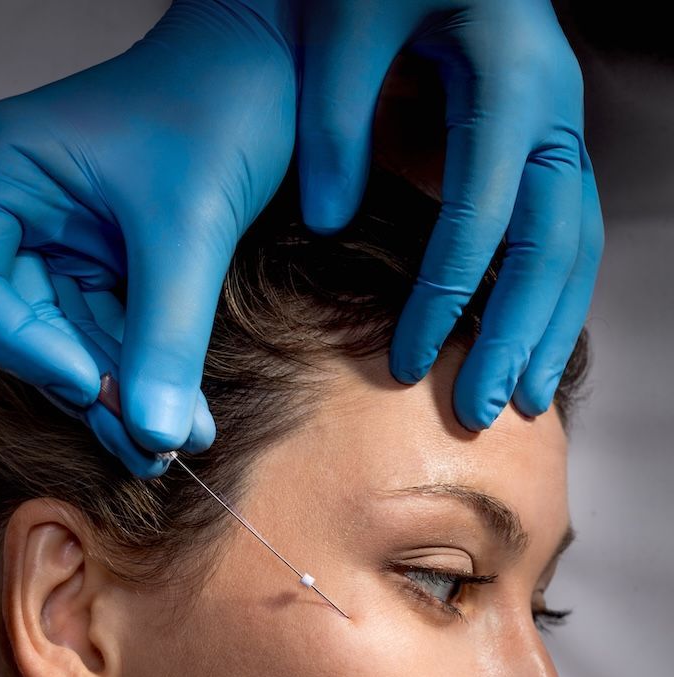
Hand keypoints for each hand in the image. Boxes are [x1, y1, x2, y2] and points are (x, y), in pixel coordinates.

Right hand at [0, 1, 297, 473]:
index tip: (94, 381)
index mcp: (0, 172)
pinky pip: (107, 340)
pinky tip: (178, 420)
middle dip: (88, 390)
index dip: (21, 347)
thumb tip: (155, 435)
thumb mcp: (189, 227)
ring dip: (121, 400)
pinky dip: (142, 380)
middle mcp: (14, 212)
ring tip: (173, 444)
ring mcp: (55, 243)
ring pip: (67, 347)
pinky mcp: (100, 268)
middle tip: (149, 446)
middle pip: (19, 332)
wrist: (268, 69)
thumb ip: (168, 336)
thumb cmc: (217, 105)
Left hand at [297, 0, 603, 428]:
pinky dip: (553, 296)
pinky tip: (529, 345)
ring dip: (552, 328)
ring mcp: (559, 126)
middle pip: (550, 243)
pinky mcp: (548, 144)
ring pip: (575, 245)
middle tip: (481, 411)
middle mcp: (552, 104)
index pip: (482, 211)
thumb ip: (333, 114)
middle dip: (516, 334)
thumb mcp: (348, 18)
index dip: (445, 294)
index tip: (408, 361)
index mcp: (509, 73)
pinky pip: (567, 232)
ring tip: (525, 401)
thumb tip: (327, 218)